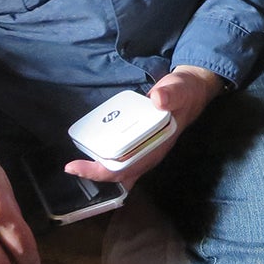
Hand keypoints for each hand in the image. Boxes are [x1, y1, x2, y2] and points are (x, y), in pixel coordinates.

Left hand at [64, 65, 224, 188]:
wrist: (192, 92)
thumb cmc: (184, 92)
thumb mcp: (178, 89)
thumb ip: (170, 94)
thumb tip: (157, 99)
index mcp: (157, 146)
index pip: (126, 167)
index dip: (100, 171)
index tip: (75, 166)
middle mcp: (150, 153)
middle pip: (120, 174)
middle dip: (95, 173)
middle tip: (71, 166)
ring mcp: (146, 150)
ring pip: (121, 169)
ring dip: (100, 168)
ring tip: (79, 163)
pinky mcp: (142, 143)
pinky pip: (123, 157)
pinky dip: (107, 159)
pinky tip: (95, 151)